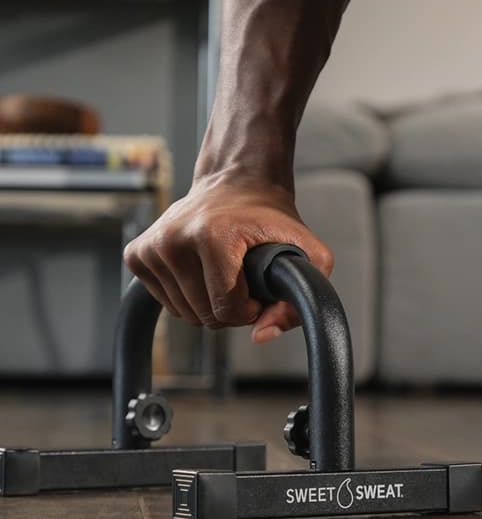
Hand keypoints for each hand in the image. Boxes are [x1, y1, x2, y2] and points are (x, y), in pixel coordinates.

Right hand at [123, 179, 333, 342]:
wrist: (237, 183)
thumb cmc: (270, 219)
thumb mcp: (307, 255)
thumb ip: (297, 302)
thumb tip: (260, 335)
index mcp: (213, 235)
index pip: (226, 309)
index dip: (250, 311)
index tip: (259, 292)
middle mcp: (174, 238)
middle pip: (203, 315)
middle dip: (229, 310)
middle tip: (243, 282)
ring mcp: (152, 245)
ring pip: (184, 314)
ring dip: (209, 304)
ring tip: (225, 274)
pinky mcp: (137, 253)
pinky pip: (165, 303)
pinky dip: (187, 297)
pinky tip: (201, 272)